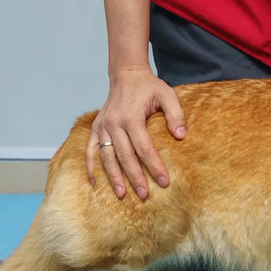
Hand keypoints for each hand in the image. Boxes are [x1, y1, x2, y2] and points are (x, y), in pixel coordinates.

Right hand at [86, 67, 185, 198]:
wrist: (126, 75)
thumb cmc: (149, 87)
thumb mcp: (168, 95)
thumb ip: (176, 115)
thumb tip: (180, 136)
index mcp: (131, 117)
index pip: (144, 148)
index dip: (154, 166)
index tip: (164, 182)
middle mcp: (114, 123)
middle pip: (125, 156)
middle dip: (135, 178)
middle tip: (144, 195)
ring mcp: (102, 126)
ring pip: (106, 156)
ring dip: (113, 177)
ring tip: (121, 195)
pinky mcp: (96, 128)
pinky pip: (90, 150)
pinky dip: (90, 166)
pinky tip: (94, 182)